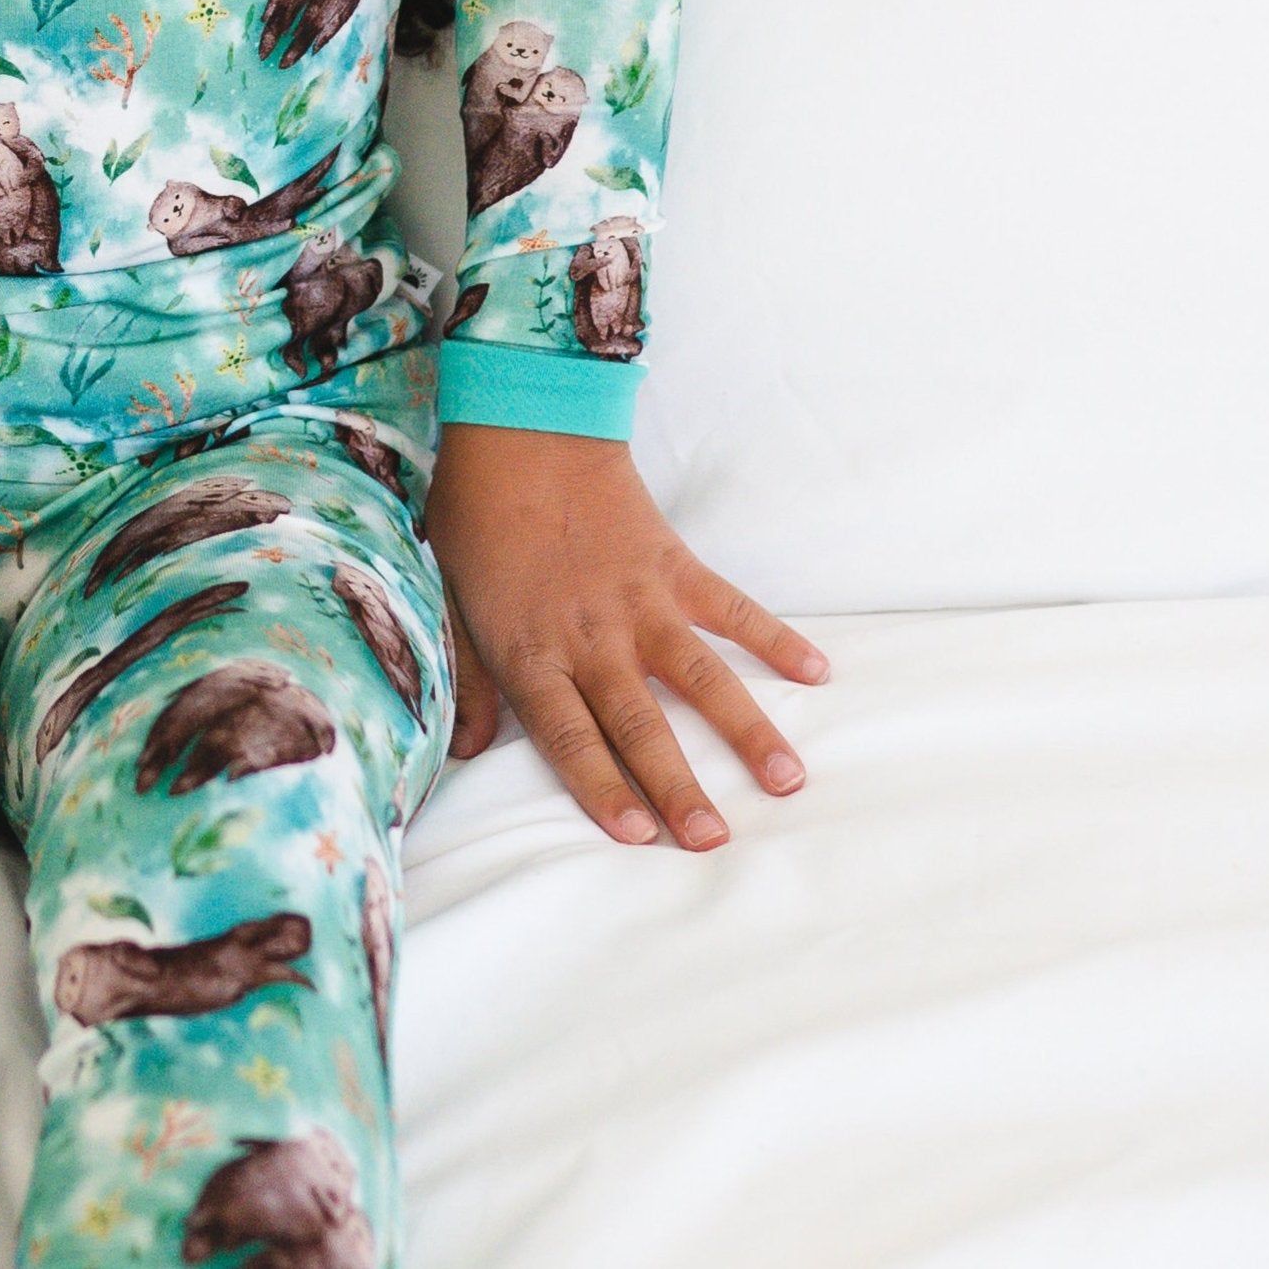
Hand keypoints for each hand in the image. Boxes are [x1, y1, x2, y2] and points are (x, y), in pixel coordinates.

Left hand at [423, 424, 827, 851]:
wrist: (523, 427)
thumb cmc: (477, 517)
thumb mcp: (452, 602)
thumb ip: (466, 680)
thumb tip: (464, 754)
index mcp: (532, 650)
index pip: (568, 736)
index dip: (601, 788)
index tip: (638, 836)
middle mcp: (591, 637)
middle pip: (637, 724)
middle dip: (677, 787)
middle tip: (714, 840)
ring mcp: (639, 602)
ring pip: (698, 676)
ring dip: (744, 729)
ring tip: (787, 781)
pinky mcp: (674, 565)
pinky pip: (730, 607)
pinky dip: (773, 637)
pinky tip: (816, 671)